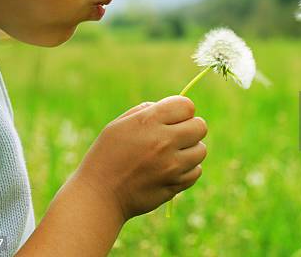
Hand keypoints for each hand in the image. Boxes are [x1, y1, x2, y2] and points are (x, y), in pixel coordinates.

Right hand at [74, 96, 207, 220]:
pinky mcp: (175, 185)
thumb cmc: (106, 156)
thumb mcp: (119, 125)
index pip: (187, 106)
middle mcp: (164, 141)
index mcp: (149, 122)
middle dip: (191, 128)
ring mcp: (172, 165)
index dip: (182, 110)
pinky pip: (196, 171)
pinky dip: (188, 170)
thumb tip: (172, 109)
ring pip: (201, 150)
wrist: (99, 195)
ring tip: (172, 154)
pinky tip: (171, 170)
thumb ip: (147, 111)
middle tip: (176, 135)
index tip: (173, 118)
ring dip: (190, 150)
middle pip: (200, 126)